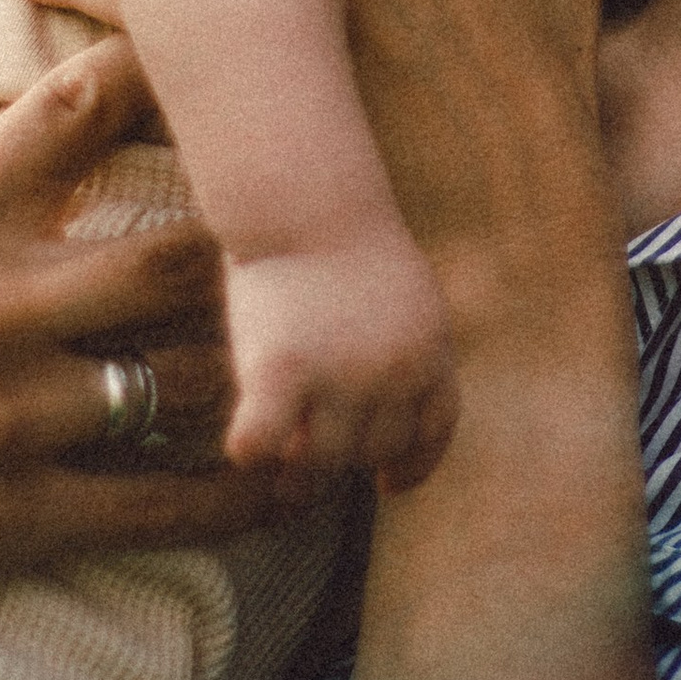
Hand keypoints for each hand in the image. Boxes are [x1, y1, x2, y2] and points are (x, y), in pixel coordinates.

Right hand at [0, 38, 282, 679]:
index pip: (80, 109)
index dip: (166, 72)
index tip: (227, 65)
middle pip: (174, 244)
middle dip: (252, 244)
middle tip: (315, 235)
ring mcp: (5, 414)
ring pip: (185, 370)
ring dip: (261, 369)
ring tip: (326, 359)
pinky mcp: (9, 516)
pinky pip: (155, 501)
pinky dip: (235, 495)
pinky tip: (289, 483)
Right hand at [222, 231, 455, 491]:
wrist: (308, 194)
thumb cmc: (343, 238)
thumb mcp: (400, 292)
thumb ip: (399, 351)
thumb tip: (377, 433)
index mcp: (431, 348)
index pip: (434, 427)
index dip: (412, 464)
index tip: (387, 484)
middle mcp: (394, 371)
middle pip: (370, 449)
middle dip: (342, 456)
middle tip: (308, 454)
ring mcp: (340, 375)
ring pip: (319, 459)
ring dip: (297, 472)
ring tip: (280, 469)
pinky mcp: (281, 371)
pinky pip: (262, 443)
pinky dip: (251, 450)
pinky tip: (246, 446)